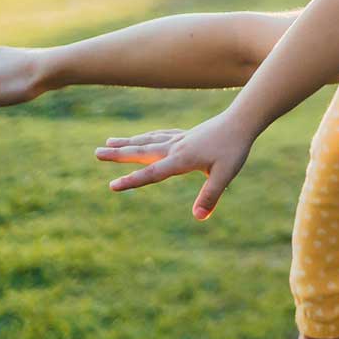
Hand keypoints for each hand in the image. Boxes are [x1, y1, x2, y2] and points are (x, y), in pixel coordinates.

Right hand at [93, 111, 255, 219]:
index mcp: (181, 159)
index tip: (112, 186)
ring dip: (127, 143)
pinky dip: (147, 136)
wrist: (242, 121)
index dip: (132, 181)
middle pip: (142, 152)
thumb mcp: (225, 174)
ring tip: (108, 142)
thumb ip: (210, 195)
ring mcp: (180, 139)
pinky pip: (161, 135)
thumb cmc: (234, 148)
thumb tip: (199, 217)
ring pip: (148, 141)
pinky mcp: (186, 135)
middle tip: (96, 153)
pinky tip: (143, 137)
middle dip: (119, 155)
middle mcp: (175, 147)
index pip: (152, 173)